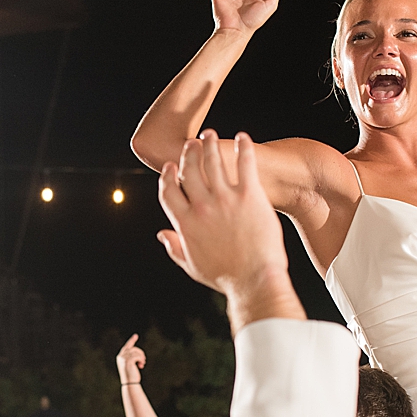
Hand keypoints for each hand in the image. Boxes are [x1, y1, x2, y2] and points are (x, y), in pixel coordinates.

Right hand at [116, 333, 145, 384]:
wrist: (130, 383)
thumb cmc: (131, 376)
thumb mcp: (131, 365)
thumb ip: (132, 358)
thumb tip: (139, 353)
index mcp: (120, 357)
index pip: (127, 346)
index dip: (131, 340)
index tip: (136, 335)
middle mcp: (121, 356)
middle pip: (133, 348)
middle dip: (140, 352)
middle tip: (144, 360)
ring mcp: (124, 358)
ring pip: (136, 352)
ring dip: (141, 357)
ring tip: (142, 364)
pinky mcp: (129, 360)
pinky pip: (138, 356)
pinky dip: (141, 360)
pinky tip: (141, 365)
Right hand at [157, 132, 302, 332]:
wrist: (254, 281)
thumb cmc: (225, 277)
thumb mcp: (192, 265)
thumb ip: (175, 248)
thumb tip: (162, 234)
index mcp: (185, 224)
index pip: (168, 191)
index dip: (168, 176)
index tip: (171, 167)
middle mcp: (201, 208)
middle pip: (189, 170)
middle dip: (188, 153)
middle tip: (192, 144)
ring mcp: (225, 199)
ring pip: (212, 162)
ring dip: (209, 144)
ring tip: (210, 134)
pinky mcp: (249, 195)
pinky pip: (245, 164)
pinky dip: (243, 147)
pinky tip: (243, 137)